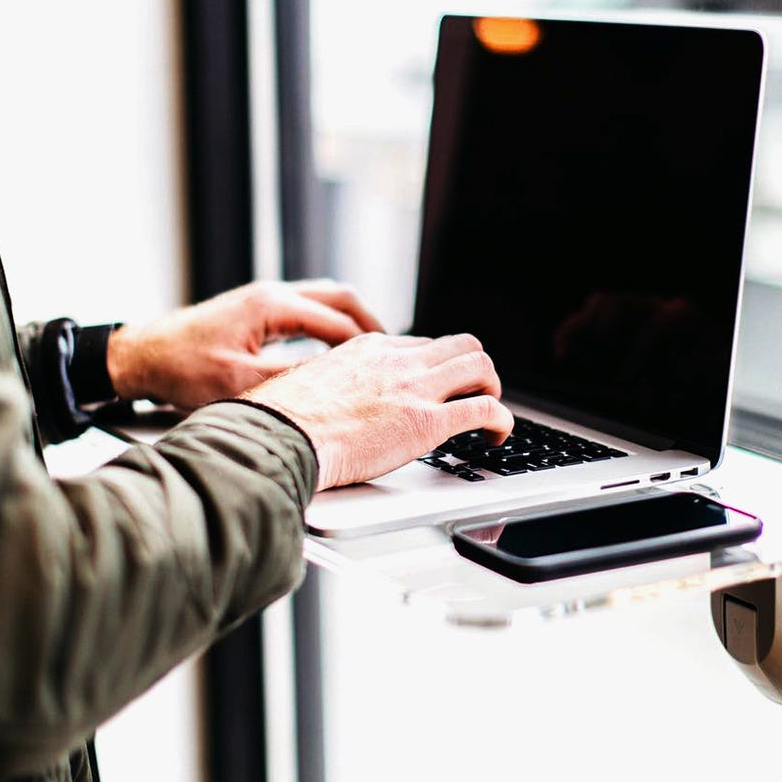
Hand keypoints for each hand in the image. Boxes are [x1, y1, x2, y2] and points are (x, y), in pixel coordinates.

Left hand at [107, 279, 383, 408]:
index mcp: (272, 306)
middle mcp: (272, 295)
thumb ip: (289, 380)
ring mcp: (264, 299)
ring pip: (325, 299)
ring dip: (351, 320)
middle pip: (339, 297)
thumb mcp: (238, 382)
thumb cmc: (180, 367)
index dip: (367, 345)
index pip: (337, 323)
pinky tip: (335, 348)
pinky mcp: (256, 310)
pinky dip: (330, 323)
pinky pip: (307, 308)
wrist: (140, 355)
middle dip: (370, 321)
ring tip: (371, 348)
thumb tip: (331, 384)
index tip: (389, 363)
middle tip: (393, 347)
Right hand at [242, 332, 513, 489]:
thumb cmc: (283, 420)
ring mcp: (416, 388)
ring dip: (493, 387)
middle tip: (476, 392)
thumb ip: (334, 384)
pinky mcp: (428, 421)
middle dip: (475, 368)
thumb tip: (330, 402)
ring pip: (480, 366)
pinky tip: (498, 436)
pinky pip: (484, 410)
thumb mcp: (310, 383)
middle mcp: (398, 360)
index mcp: (369, 349)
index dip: (438, 366)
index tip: (439, 385)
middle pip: (461, 345)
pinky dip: (501, 421)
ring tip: (491, 412)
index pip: (422, 346)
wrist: (280, 436)